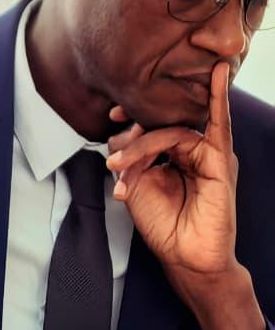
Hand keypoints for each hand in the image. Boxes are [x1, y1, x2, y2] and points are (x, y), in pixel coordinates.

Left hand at [106, 62, 240, 284]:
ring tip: (120, 167)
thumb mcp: (136, 185)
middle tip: (114, 161)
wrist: (184, 256)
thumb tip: (122, 134)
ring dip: (141, 147)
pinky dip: (217, 97)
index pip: (151, 125)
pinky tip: (215, 74)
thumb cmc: (163, 224)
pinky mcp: (219, 159)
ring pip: (170, 131)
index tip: (111, 116)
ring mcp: (206, 153)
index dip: (130, 119)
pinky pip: (219, 123)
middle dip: (130, 139)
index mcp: (172, 154)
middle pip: (157, 126)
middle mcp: (191, 150)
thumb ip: (131, 157)